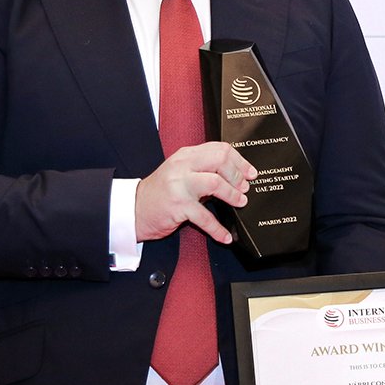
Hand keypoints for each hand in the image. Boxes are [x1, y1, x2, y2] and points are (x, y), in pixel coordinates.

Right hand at [135, 142, 256, 243]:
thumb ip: (204, 171)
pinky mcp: (178, 206)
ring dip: (232, 195)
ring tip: (240, 203)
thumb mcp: (181, 173)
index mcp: (186, 155)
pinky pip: (204, 217)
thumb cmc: (160, 193)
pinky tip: (225, 235)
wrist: (134, 209)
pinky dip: (217, 228)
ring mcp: (179, 185)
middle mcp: (182, 166)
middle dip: (238, 175)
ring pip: (215, 183)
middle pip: (220, 160)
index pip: (219, 148)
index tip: (250, 172)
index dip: (240, 161)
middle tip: (245, 188)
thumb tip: (234, 177)